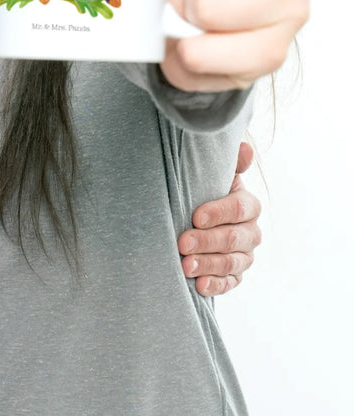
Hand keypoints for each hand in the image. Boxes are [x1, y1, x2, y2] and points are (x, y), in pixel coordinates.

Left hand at [178, 141, 261, 295]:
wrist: (195, 215)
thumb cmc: (202, 190)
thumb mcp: (212, 174)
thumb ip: (229, 163)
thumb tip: (245, 148)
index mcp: (248, 204)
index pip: (239, 209)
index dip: (218, 213)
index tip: (195, 216)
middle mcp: (251, 232)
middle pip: (234, 238)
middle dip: (207, 241)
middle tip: (182, 243)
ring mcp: (245, 255)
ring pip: (232, 263)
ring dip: (208, 265)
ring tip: (185, 266)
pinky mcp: (235, 275)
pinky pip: (230, 283)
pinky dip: (215, 285)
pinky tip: (199, 286)